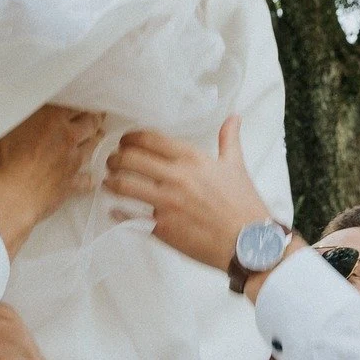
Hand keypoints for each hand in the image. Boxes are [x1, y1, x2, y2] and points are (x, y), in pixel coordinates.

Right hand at [0, 105, 104, 255]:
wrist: (9, 198)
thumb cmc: (0, 162)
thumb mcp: (2, 129)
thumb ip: (16, 118)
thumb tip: (15, 110)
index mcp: (51, 118)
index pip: (75, 104)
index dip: (80, 102)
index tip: (82, 101)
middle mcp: (67, 136)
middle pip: (90, 123)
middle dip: (94, 119)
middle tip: (96, 117)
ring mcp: (72, 160)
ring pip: (93, 147)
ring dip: (95, 142)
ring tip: (96, 138)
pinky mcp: (72, 183)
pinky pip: (88, 179)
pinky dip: (89, 177)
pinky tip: (89, 177)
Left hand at [105, 115, 273, 270]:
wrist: (250, 243)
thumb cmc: (243, 204)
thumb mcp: (236, 166)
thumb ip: (229, 139)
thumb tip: (234, 117)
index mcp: (192, 159)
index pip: (149, 139)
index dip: (130, 137)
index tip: (125, 141)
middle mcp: (176, 177)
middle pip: (130, 159)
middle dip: (115, 158)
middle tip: (112, 161)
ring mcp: (166, 203)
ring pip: (123, 185)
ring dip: (111, 181)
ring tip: (109, 182)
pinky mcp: (162, 228)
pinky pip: (130, 216)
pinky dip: (118, 211)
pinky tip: (114, 208)